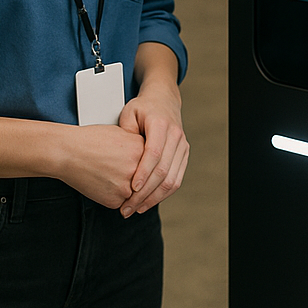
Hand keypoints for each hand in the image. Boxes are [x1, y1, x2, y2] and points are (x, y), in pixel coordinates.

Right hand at [56, 123, 145, 208]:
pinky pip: (121, 202)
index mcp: (141, 149)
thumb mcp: (122, 134)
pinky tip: (104, 183)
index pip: (153, 161)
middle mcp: (138, 169)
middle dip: (139, 179)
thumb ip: (138, 145)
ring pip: (135, 193)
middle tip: (124, 172)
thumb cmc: (92, 140)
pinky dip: (114, 196)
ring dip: (129, 189)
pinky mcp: (115, 200)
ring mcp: (127, 186)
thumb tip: (149, 156)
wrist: (69, 152)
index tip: (139, 163)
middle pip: (146, 179)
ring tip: (112, 175)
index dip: (146, 163)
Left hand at [116, 82, 188, 216]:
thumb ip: (124, 133)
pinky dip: (163, 194)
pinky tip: (148, 202)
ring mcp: (182, 146)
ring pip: (172, 179)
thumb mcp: (128, 113)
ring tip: (136, 208)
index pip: (153, 154)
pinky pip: (177, 179)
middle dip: (145, 193)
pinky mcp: (184, 154)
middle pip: (163, 171)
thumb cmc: (142, 108)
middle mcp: (175, 135)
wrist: (163, 99)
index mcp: (161, 124)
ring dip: (154, 198)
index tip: (130, 189)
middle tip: (128, 207)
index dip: (143, 173)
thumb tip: (122, 159)